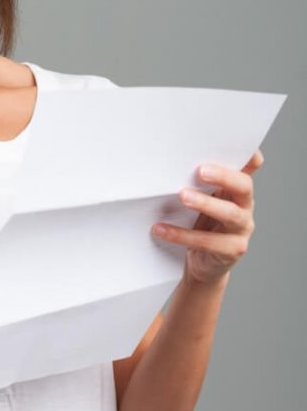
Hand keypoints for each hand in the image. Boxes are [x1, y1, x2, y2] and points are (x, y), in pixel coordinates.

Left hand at [151, 149, 264, 285]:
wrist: (203, 263)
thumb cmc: (201, 223)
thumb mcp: (202, 198)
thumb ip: (198, 181)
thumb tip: (175, 158)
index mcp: (237, 189)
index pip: (250, 168)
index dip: (250, 157)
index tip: (241, 147)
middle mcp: (245, 206)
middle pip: (244, 186)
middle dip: (224, 177)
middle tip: (200, 171)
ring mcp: (241, 229)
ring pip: (229, 214)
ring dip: (205, 203)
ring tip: (182, 196)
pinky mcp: (232, 250)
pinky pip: (208, 242)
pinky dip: (181, 235)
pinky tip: (160, 228)